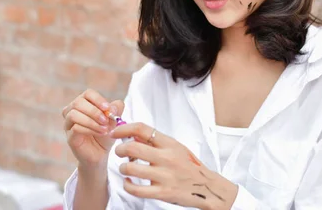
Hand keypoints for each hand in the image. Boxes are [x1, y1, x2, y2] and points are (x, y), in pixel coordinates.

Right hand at [62, 88, 124, 167]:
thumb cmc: (105, 133)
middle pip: (78, 102)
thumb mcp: (114, 120)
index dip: (98, 99)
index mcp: (84, 103)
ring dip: (92, 121)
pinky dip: (90, 129)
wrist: (101, 153)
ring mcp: (68, 124)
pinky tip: (100, 133)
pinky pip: (75, 128)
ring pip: (74, 114)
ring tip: (105, 128)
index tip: (108, 108)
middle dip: (94, 111)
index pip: (88, 94)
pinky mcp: (69, 136)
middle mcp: (73, 111)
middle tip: (106, 120)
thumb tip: (114, 106)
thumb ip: (116, 109)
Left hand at [111, 122, 238, 209]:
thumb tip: (134, 134)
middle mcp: (167, 157)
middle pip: (132, 147)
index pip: (142, 129)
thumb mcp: (176, 148)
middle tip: (120, 152)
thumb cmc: (189, 166)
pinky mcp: (162, 192)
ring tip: (126, 168)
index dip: (124, 128)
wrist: (206, 188)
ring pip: (130, 168)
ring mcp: (164, 175)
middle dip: (120, 149)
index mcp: (170, 144)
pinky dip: (127, 185)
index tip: (115, 132)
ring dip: (122, 167)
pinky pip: (135, 189)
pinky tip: (129, 182)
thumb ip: (156, 142)